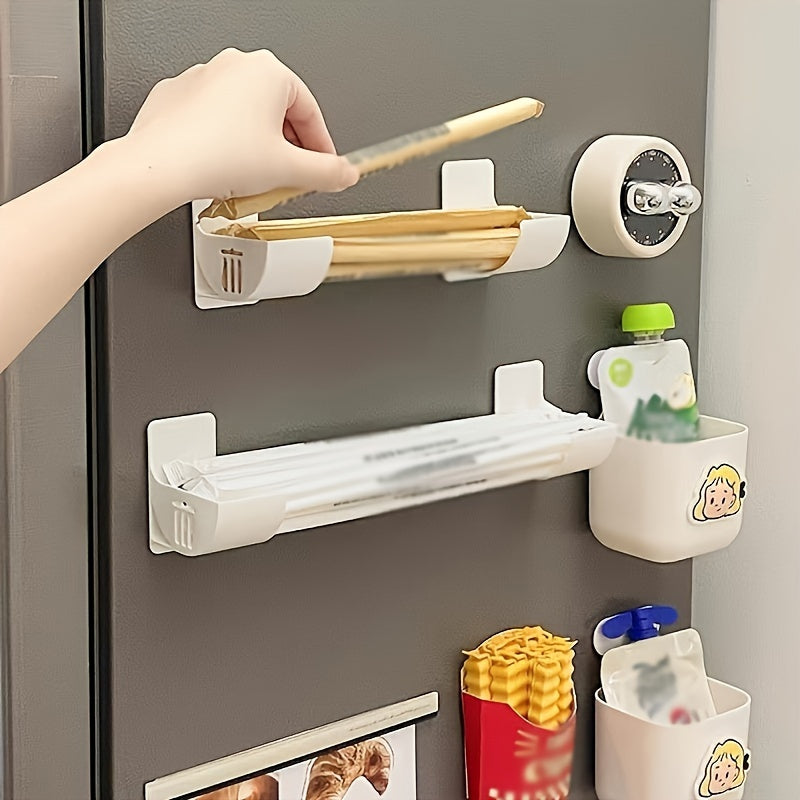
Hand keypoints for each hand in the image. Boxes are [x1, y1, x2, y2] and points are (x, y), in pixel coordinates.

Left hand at [124, 48, 358, 204]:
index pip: (311, 113)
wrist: (162, 166)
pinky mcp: (179, 97)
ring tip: (256, 179)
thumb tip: (344, 174)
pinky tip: (226, 169)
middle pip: (278, 113)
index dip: (322, 148)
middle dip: (288, 148)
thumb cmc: (218, 157)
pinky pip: (214, 121)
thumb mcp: (288, 171)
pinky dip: (225, 143)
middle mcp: (236, 66)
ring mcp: (204, 78)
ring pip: (245, 116)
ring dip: (258, 147)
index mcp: (269, 72)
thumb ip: (326, 173)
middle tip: (291, 178)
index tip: (324, 169)